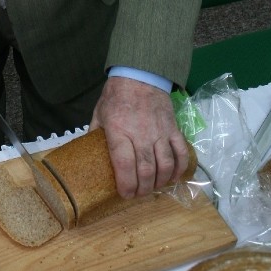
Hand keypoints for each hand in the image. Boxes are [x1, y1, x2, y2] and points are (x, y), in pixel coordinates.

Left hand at [89, 76, 187, 198]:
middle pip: (146, 170)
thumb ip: (95, 135)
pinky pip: (181, 152)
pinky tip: (173, 178)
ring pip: (165, 165)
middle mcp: (141, 134)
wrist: (140, 76)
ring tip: (153, 187)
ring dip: (160, 182)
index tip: (125, 194)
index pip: (124, 164)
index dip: (126, 184)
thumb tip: (89, 155)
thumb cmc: (116, 96)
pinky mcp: (174, 129)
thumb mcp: (99, 114)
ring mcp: (160, 132)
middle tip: (138, 194)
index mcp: (119, 131)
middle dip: (143, 189)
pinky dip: (180, 169)